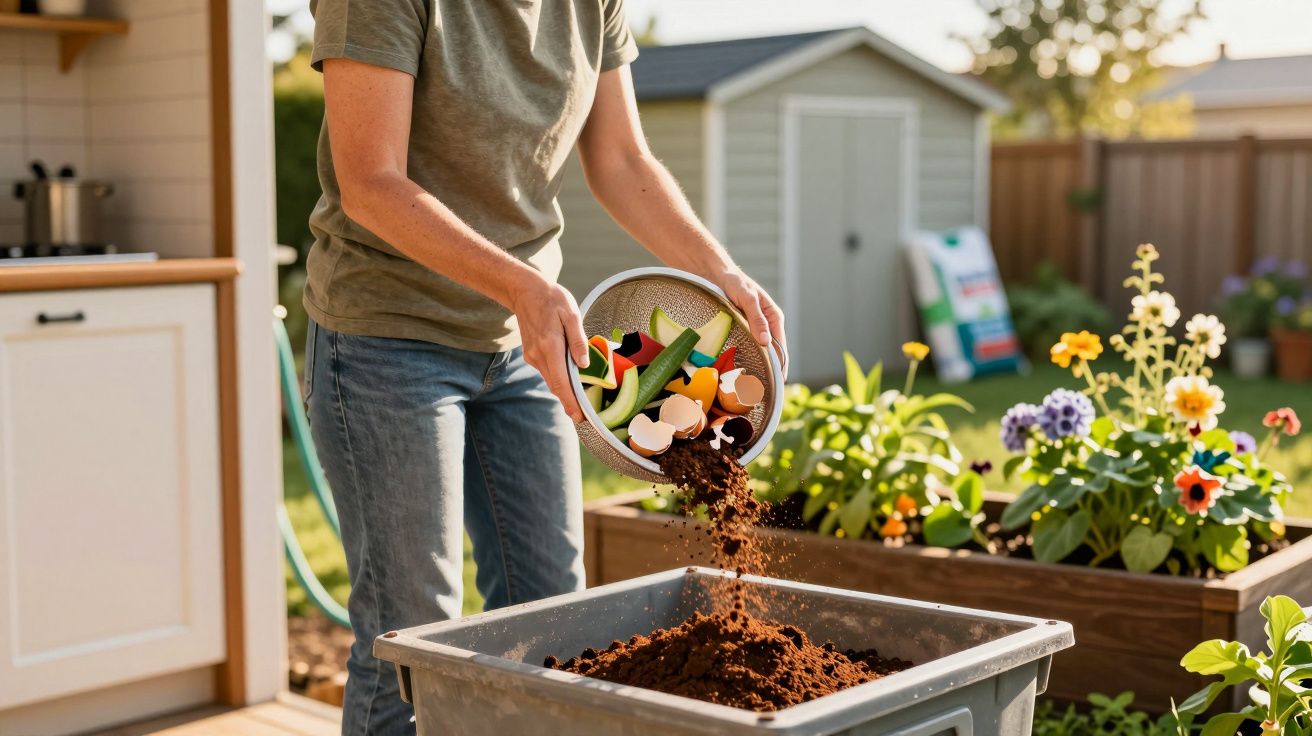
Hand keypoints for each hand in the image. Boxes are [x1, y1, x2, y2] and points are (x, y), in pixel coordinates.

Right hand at [511, 276, 589, 421]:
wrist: (524, 291)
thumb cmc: (551, 298)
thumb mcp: (571, 313)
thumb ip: (578, 340)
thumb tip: (584, 364)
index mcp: (550, 345)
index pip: (561, 381)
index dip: (570, 401)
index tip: (578, 416)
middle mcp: (538, 355)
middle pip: (555, 386)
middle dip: (568, 402)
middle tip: (583, 416)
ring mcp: (532, 355)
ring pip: (551, 380)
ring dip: (563, 391)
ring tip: (579, 401)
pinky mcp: (531, 354)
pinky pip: (547, 371)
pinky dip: (558, 379)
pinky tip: (569, 380)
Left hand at [708, 269, 787, 377]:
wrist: (716, 274)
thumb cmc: (733, 283)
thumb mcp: (746, 298)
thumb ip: (757, 318)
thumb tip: (766, 342)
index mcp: (774, 318)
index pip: (781, 348)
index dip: (780, 367)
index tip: (777, 383)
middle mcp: (767, 325)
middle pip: (773, 354)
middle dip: (771, 372)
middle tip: (763, 392)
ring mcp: (755, 328)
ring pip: (761, 353)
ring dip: (759, 368)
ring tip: (752, 387)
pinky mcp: (743, 330)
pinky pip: (748, 348)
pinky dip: (747, 360)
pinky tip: (740, 373)